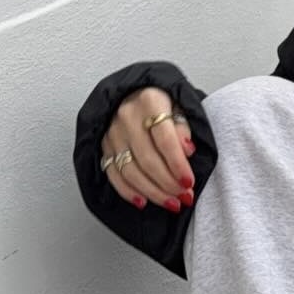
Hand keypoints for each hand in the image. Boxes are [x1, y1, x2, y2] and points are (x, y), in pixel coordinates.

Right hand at [100, 87, 195, 212]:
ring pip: (131, 171)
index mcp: (150, 101)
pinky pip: (113, 174)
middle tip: (185, 197)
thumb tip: (187, 150)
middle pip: (147, 159)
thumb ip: (184, 127)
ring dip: (152, 192)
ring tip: (171, 203)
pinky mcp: (104, 146)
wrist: (133, 91)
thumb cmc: (162, 102)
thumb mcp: (180, 105)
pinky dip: (128, 191)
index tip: (189, 182)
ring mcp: (112, 133)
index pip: (165, 139)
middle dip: (168, 184)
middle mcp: (126, 117)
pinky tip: (143, 201)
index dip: (178, 164)